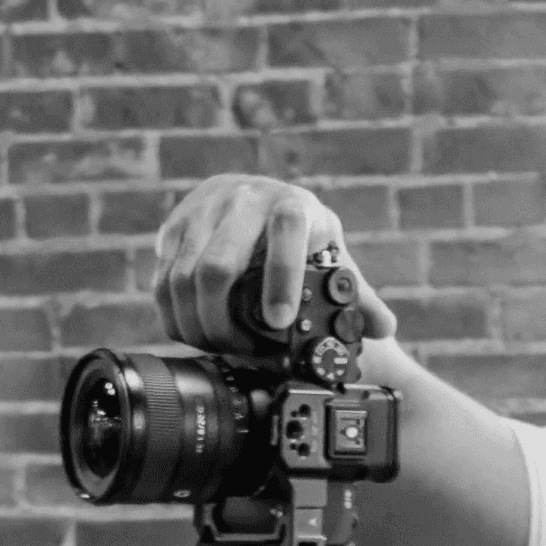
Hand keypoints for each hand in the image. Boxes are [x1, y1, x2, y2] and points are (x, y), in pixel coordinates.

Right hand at [152, 175, 397, 353]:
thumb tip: (383, 327)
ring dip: (196, 324)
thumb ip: (355, 292)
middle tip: (239, 352)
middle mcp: (242, 200)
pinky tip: (192, 334)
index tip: (280, 322)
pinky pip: (162, 278)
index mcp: (291, 205)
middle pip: (216, 266)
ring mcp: (202, 210)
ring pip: (182, 277)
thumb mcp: (329, 253)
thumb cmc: (299, 231)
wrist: (254, 193)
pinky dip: (174, 315)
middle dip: (223, 322)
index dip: (280, 279)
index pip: (285, 234)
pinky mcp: (174, 226)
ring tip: (216, 348)